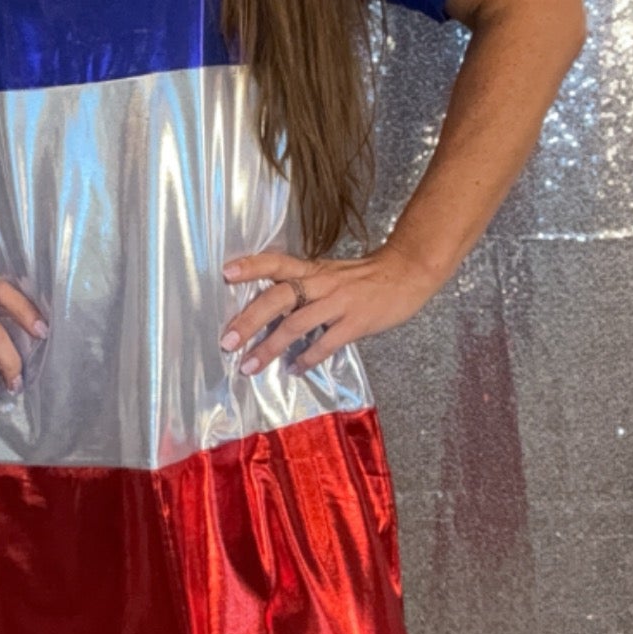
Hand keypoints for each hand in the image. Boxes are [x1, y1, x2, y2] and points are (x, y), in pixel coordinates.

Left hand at [218, 241, 441, 377]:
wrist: (407, 272)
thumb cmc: (366, 276)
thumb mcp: (332, 273)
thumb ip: (306, 286)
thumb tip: (273, 307)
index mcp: (313, 270)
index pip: (276, 262)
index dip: (251, 266)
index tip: (225, 273)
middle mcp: (321, 283)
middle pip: (278, 297)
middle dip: (249, 320)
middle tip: (227, 341)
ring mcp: (338, 303)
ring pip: (296, 324)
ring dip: (270, 347)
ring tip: (250, 366)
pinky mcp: (355, 322)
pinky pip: (326, 343)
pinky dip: (307, 358)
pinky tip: (294, 370)